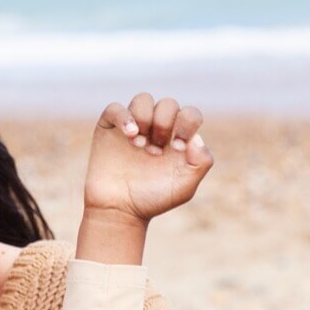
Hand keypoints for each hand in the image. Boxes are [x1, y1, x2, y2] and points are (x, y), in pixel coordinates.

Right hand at [82, 92, 212, 224]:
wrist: (120, 210)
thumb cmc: (154, 199)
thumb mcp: (185, 187)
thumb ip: (201, 162)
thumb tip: (196, 138)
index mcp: (177, 137)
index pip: (190, 114)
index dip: (188, 123)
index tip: (178, 148)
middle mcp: (156, 127)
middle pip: (167, 104)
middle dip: (164, 123)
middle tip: (156, 150)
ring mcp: (133, 126)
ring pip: (143, 99)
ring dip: (144, 118)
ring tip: (140, 144)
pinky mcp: (109, 128)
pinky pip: (115, 108)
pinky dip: (124, 117)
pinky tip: (129, 136)